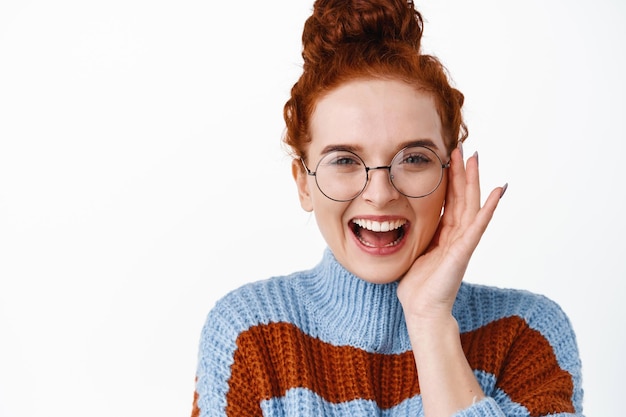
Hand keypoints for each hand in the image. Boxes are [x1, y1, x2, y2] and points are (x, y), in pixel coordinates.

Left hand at [397, 145, 506, 321]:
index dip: (450, 179)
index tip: (448, 158)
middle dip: (462, 173)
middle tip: (462, 148)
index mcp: (444, 235)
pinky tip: (497, 193)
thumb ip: (419, 235)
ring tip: (475, 159)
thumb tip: (405, 221)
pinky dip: (489, 209)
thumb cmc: (417, 286)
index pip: (450, 201)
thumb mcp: (415, 252)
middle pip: (463, 197)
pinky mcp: (463, 252)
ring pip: (471, 205)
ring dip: (473, 181)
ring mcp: (462, 243)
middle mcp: (457, 236)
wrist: (422, 310)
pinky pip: (477, 226)